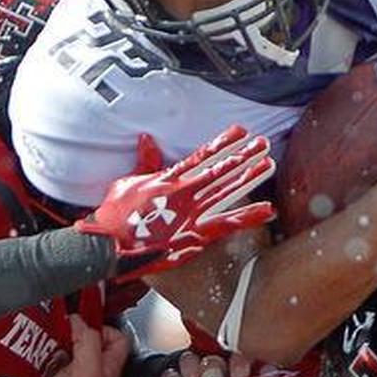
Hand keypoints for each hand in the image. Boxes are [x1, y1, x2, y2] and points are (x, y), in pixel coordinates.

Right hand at [10, 314, 129, 376]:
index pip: (116, 336)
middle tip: (63, 328)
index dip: (103, 325)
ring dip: (53, 340)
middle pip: (87, 337)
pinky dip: (37, 351)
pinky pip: (43, 356)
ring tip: (48, 341)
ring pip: (63, 345)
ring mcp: (67, 373)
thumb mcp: (87, 371)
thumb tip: (80, 321)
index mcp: (106, 367)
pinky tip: (35, 354)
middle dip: (74, 329)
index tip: (86, 321)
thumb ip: (88, 342)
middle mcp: (89, 369)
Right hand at [76, 126, 276, 276]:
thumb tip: (147, 138)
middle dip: (243, 156)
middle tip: (263, 143)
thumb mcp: (127, 182)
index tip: (241, 131)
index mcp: (168, 179)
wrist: (107, 246)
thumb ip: (144, 162)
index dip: (223, 143)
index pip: (202, 156)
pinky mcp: (195, 235)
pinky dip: (248, 216)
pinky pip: (227, 224)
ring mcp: (191, 214)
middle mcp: (184, 193)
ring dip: (249, 177)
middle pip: (220, 170)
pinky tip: (268, 210)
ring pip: (226, 191)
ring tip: (268, 165)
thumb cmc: (113, 216)